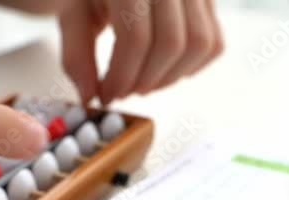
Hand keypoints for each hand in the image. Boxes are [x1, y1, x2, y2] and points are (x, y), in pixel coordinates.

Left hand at [58, 0, 223, 104]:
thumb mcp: (74, 13)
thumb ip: (76, 53)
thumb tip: (90, 96)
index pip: (136, 36)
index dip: (121, 76)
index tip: (106, 95)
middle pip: (171, 43)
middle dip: (145, 80)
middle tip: (122, 91)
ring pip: (199, 44)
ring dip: (170, 77)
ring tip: (142, 82)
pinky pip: (214, 42)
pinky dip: (192, 66)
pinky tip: (164, 70)